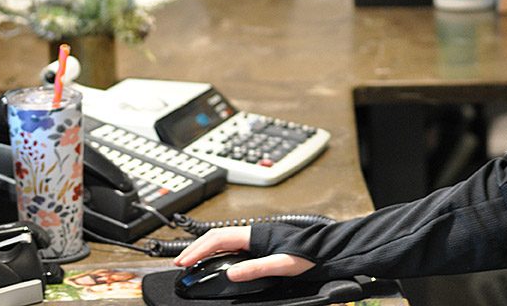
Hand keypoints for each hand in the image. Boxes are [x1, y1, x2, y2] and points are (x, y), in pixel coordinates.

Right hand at [173, 226, 314, 281]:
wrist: (325, 250)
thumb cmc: (308, 254)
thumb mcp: (282, 264)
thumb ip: (256, 268)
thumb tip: (231, 273)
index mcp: (255, 235)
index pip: (218, 238)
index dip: (198, 249)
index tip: (183, 262)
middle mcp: (253, 234)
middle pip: (217, 237)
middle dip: (196, 248)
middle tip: (180, 263)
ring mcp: (256, 238)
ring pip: (223, 240)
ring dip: (205, 249)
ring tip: (192, 261)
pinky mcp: (260, 245)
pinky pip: (232, 245)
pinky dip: (217, 252)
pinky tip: (215, 261)